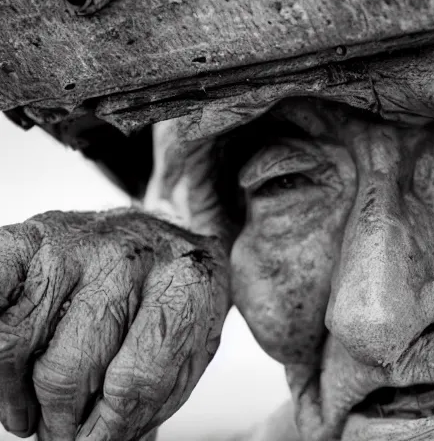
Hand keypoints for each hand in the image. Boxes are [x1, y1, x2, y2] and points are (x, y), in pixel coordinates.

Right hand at [0, 210, 228, 439]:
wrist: (170, 236)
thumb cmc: (175, 303)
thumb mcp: (190, 350)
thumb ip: (150, 397)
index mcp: (184, 285)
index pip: (137, 380)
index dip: (108, 430)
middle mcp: (128, 259)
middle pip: (69, 369)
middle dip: (60, 421)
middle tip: (62, 435)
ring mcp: (75, 246)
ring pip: (15, 342)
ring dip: (16, 396)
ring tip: (30, 415)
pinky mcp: (32, 238)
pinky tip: (3, 369)